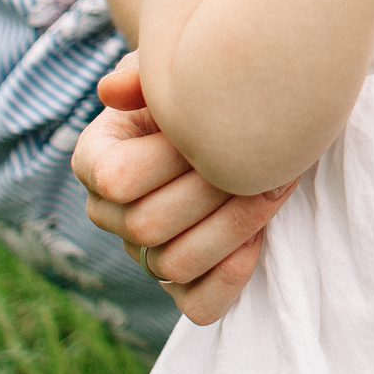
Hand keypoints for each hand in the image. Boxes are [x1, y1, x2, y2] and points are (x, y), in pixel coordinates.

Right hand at [76, 53, 295, 324]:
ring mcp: (145, 252)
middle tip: (270, 157)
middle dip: (215, 189)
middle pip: (147, 226)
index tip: (219, 123)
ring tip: (276, 187)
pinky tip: (261, 238)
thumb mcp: (176, 66)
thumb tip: (115, 90)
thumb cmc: (207, 83)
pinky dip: (231, 277)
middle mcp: (111, 213)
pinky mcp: (185, 283)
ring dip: (233, 226)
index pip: (116, 178)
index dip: (171, 156)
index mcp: (97, 159)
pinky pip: (199, 306)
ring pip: (172, 266)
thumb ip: (146, 72)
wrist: (244, 110)